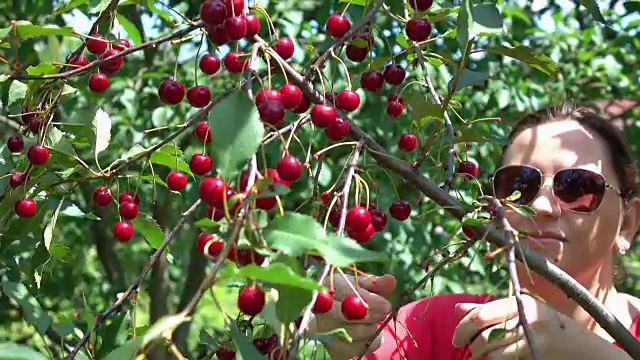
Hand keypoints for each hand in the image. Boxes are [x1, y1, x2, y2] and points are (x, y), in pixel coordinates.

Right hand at [310, 273, 395, 359]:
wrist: (329, 317)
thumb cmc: (346, 296)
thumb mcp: (359, 286)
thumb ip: (375, 284)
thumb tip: (390, 280)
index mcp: (327, 288)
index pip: (348, 294)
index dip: (371, 301)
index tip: (386, 305)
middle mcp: (320, 310)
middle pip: (350, 315)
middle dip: (373, 315)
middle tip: (383, 312)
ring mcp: (322, 331)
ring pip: (354, 333)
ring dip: (370, 328)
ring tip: (371, 322)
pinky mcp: (331, 349)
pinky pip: (357, 349)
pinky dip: (370, 343)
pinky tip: (369, 335)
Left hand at [452, 294, 592, 358]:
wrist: (584, 349)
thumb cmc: (547, 328)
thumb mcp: (521, 314)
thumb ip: (489, 311)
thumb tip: (457, 308)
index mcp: (520, 303)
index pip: (480, 315)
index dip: (462, 328)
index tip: (456, 339)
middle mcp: (527, 318)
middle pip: (484, 335)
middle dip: (470, 345)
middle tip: (466, 350)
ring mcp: (534, 339)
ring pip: (492, 351)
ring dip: (481, 356)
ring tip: (481, 356)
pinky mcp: (536, 355)